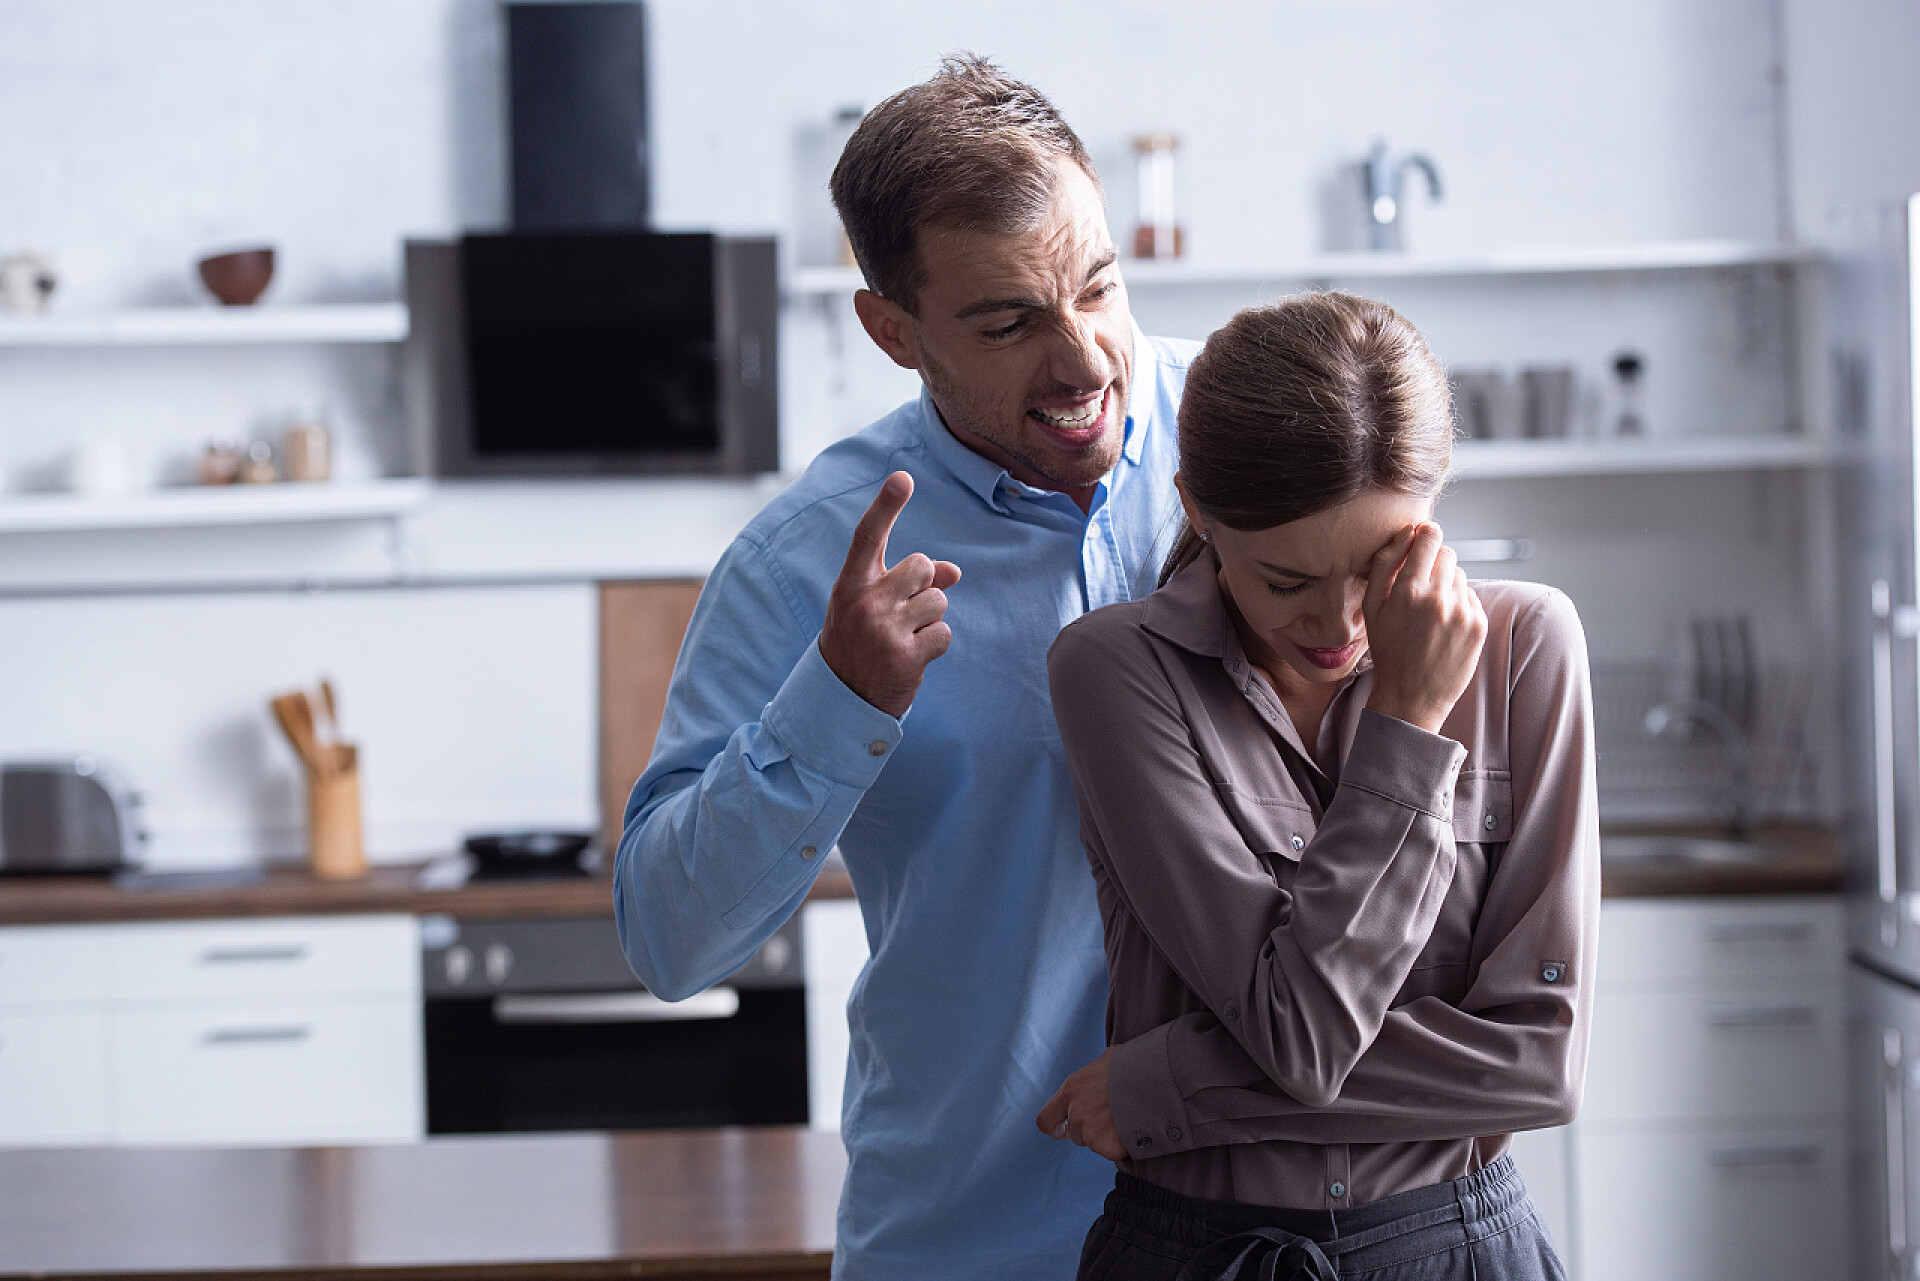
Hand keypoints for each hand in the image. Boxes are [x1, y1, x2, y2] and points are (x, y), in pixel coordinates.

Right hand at [818, 472, 961, 717]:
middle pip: (922, 565)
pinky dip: (935, 645)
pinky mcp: (905, 657)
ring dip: (930, 618)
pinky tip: (912, 657)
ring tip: (903, 638)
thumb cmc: (859, 642)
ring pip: (939, 600)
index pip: (869, 537)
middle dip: (924, 585)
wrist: (842, 699)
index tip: (903, 478)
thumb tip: (953, 571)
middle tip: (902, 613)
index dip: (886, 505)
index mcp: (849, 585)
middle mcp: (865, 603)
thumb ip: (907, 582)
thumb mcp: (871, 606)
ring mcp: (884, 630)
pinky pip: (944, 633)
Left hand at [1035, 1048, 1125, 1161]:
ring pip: (1094, 1144)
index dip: (1055, 1128)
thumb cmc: (1135, 1063)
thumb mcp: (1107, 1061)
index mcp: (1071, 1090)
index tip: (1062, 1130)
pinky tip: (1136, 1128)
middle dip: (1091, 1131)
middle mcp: (1075, 1113)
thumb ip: (1095, 1076)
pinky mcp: (1107, 1147)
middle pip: (1076, 1135)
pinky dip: (1123, 1146)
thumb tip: (1101, 1074)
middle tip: (1113, 1118)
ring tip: (1128, 1119)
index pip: (1046, 1120)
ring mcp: (1090, 1132)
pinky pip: (1113, 1152)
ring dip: (1107, 1138)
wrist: (1158, 1078)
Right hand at [1362, 523, 1486, 733]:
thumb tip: (1407, 531)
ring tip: (1431, 612)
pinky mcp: (1479, 625)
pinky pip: (1470, 596)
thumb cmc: (1388, 651)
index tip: (1423, 538)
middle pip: (1447, 553)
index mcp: (1409, 591)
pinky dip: (1458, 604)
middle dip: (1434, 562)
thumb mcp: (1372, 608)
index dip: (1426, 534)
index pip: (1429, 538)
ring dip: (1446, 584)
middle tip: (1421, 586)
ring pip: (1459, 575)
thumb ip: (1386, 564)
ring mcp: (1462, 612)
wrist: (1412, 697)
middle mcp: (1438, 598)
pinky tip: (1444, 625)